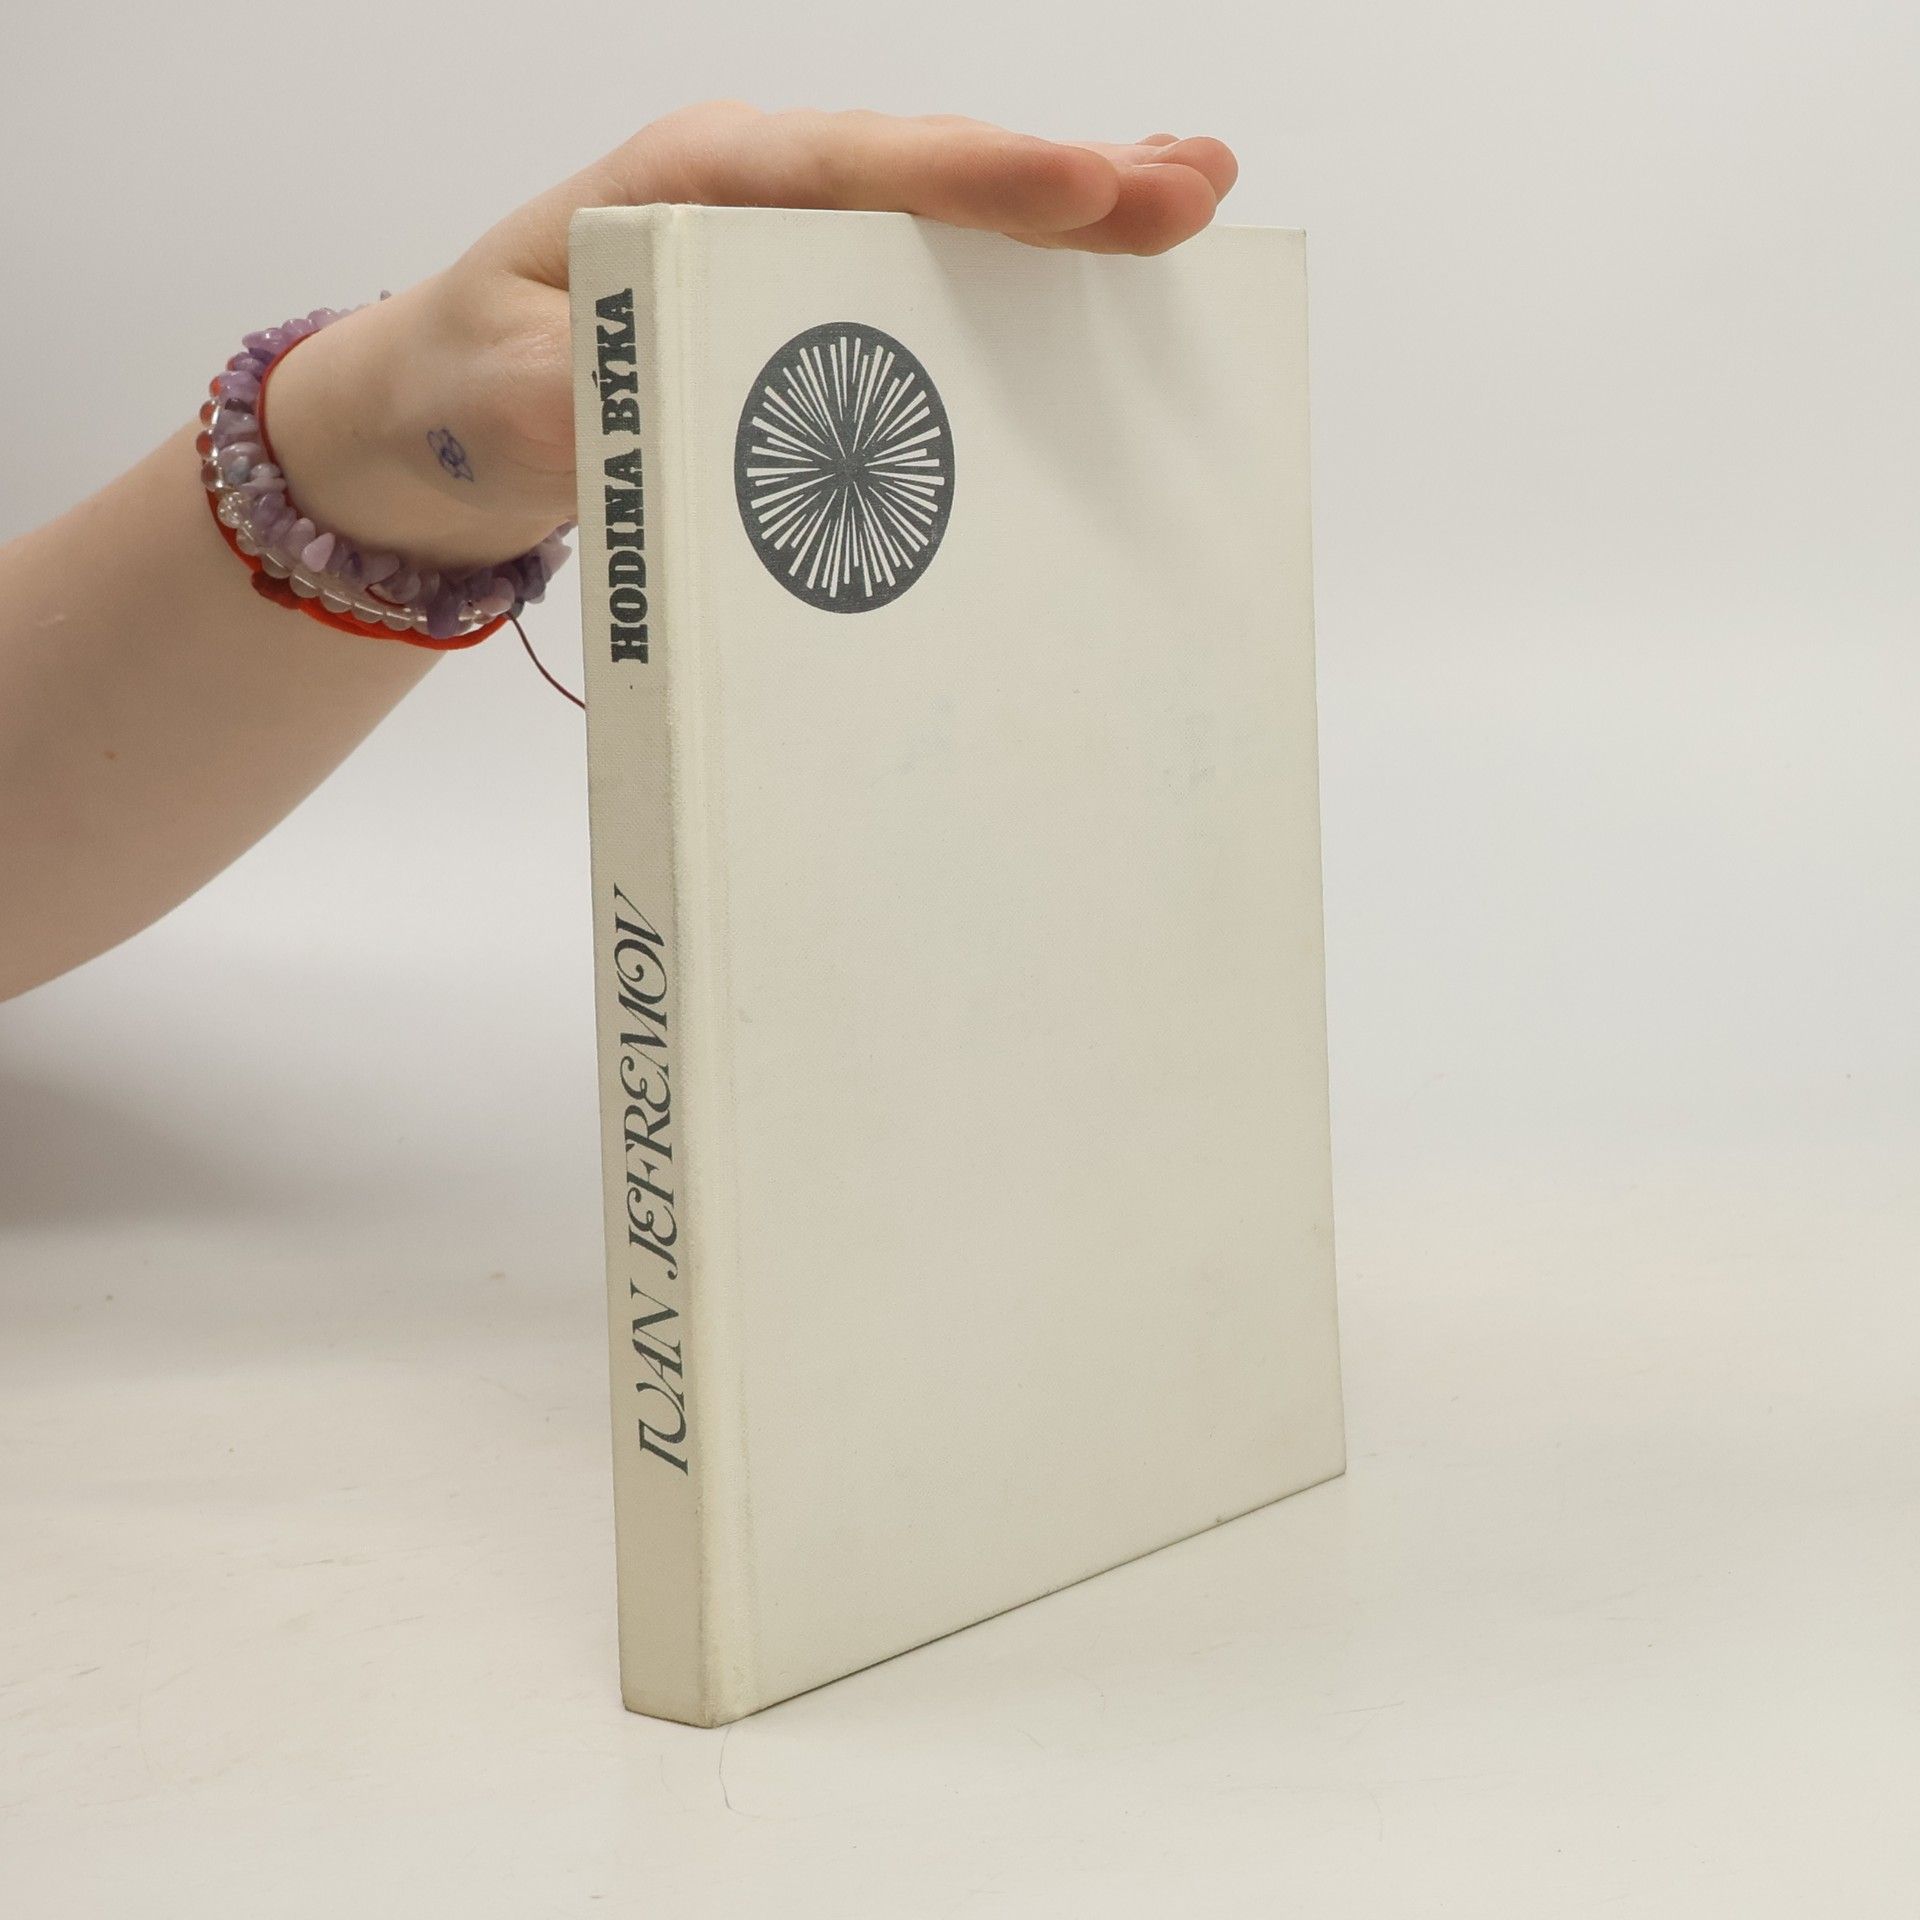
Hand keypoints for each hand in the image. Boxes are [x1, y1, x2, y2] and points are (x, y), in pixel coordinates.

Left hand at [263, 103, 1236, 574]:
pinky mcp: (808, 312)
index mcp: (687, 189)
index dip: (969, 179)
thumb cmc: (467, 382)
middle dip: (1062, 185)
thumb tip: (695, 412)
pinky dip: (1018, 275)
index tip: (1075, 187)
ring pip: (944, 221)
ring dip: (1067, 220)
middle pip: (927, 178)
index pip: (848, 168)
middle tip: (1189, 188)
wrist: (437, 415)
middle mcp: (754, 200)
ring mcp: (789, 251)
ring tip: (1188, 203)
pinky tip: (1099, 271)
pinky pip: (926, 284)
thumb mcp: (503, 392)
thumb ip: (585, 393)